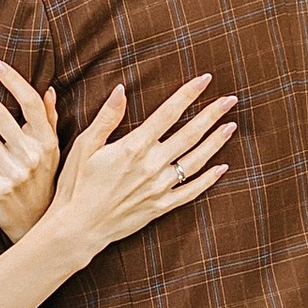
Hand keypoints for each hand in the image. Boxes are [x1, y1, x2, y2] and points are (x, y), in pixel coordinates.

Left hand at [0, 57, 59, 242]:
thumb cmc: (43, 182)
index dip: (12, 80)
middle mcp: (32, 155)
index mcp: (46, 141)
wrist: (36, 223)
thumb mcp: (53, 151)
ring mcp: (14, 172)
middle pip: (1, 115)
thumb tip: (48, 89)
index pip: (30, 103)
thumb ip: (49, 120)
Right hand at [47, 75, 235, 266]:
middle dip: (212, 114)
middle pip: (190, 134)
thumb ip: (107, 117)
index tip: (205, 79)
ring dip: (216, 142)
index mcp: (134, 146)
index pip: (168, 113)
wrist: (77, 228)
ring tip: (231, 126)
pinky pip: (191, 191)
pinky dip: (209, 179)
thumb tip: (122, 88)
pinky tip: (222, 168)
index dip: (188, 94)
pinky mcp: (161, 207)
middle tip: (230, 99)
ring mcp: (159, 188)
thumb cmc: (76, 185)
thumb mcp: (85, 146)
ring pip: (196, 161)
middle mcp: (152, 165)